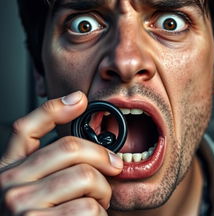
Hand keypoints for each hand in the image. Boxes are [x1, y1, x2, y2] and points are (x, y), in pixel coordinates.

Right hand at [0, 91, 122, 214]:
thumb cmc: (45, 214)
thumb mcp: (41, 182)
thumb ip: (55, 157)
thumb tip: (78, 110)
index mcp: (9, 167)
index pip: (26, 126)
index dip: (55, 108)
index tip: (81, 100)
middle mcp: (8, 184)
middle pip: (71, 148)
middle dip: (104, 157)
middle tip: (113, 167)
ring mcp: (20, 208)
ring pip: (86, 178)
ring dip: (104, 190)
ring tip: (98, 199)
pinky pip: (89, 209)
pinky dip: (99, 214)